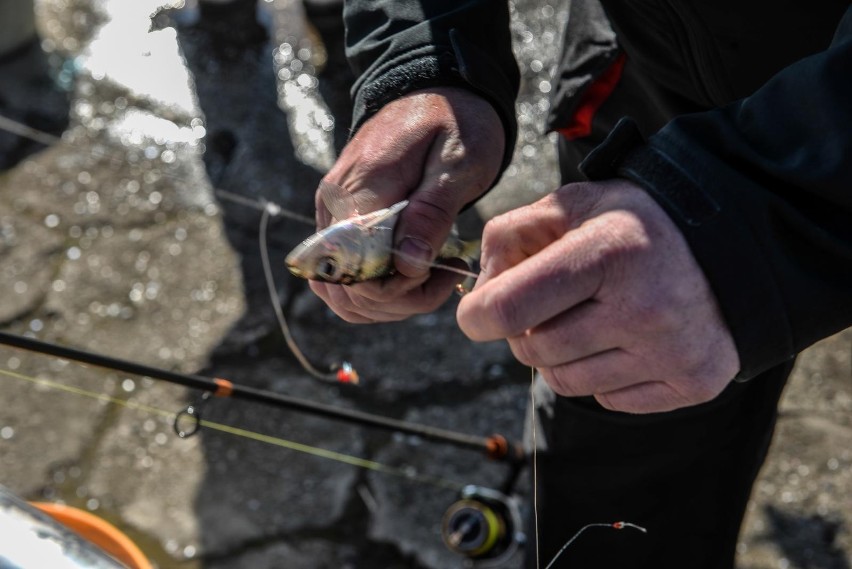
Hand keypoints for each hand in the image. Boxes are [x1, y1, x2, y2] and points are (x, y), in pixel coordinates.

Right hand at [310, 87, 504, 322]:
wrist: (437, 89)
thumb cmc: (455, 122)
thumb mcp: (459, 162)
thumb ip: (432, 212)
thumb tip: (407, 265)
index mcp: (360, 190)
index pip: (356, 270)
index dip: (396, 289)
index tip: (441, 271)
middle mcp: (335, 207)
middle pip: (345, 290)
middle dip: (399, 301)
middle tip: (446, 276)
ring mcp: (333, 215)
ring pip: (343, 292)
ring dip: (391, 301)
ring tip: (436, 275)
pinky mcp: (342, 221)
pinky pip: (347, 276)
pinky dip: (380, 290)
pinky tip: (417, 275)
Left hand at [456, 180, 740, 412]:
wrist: (735, 247)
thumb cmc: (638, 225)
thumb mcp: (575, 204)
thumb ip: (513, 234)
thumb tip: (480, 292)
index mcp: (608, 253)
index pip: (510, 308)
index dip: (477, 316)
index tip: (475, 314)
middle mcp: (644, 307)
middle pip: (533, 350)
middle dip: (525, 330)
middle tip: (549, 306)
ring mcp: (673, 351)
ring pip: (565, 383)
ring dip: (560, 356)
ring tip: (590, 320)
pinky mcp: (694, 382)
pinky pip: (608, 400)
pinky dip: (602, 375)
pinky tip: (626, 341)